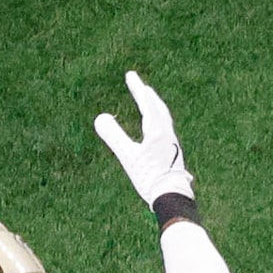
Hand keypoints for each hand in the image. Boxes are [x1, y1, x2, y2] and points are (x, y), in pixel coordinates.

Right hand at [94, 71, 195, 215]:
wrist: (172, 197)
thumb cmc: (149, 177)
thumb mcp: (128, 156)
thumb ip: (114, 136)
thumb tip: (100, 117)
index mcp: (157, 130)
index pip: (146, 103)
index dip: (137, 88)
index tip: (130, 75)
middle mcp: (167, 133)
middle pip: (158, 108)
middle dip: (148, 95)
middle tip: (140, 85)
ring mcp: (172, 143)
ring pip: (164, 118)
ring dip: (155, 106)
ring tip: (150, 103)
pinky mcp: (172, 152)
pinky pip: (165, 127)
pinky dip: (158, 119)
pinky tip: (156, 129)